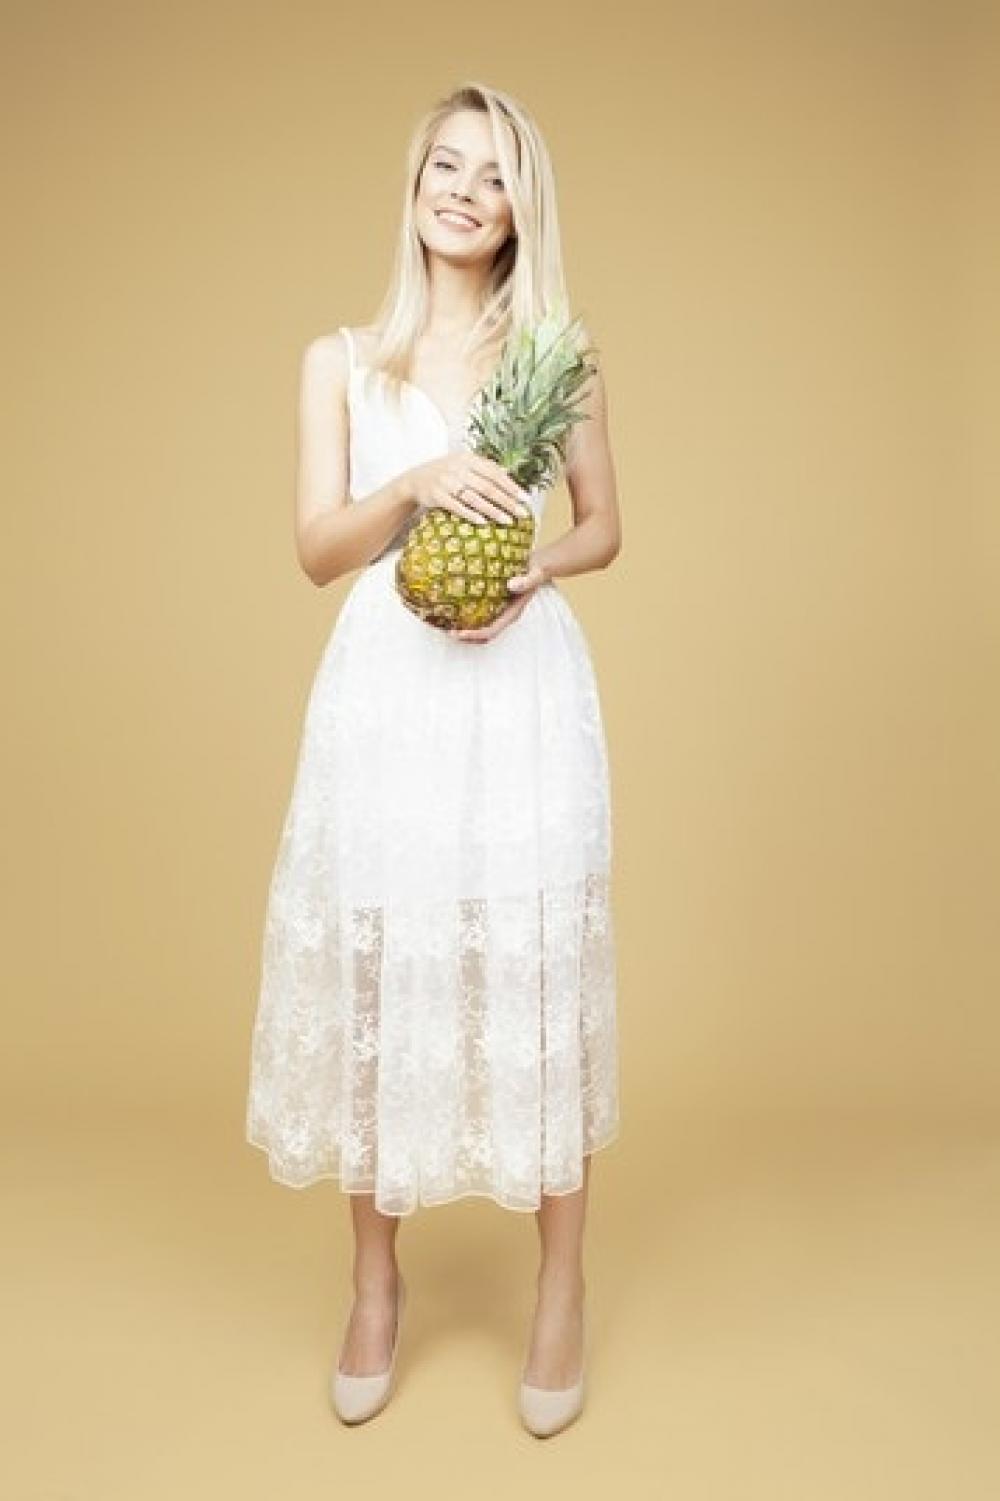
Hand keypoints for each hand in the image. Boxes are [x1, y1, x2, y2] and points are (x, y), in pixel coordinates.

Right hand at [409, 453, 531, 526]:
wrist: (415, 480)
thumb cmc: (446, 473)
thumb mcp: (463, 464)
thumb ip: (484, 468)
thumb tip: (508, 472)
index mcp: (468, 459)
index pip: (494, 472)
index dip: (511, 486)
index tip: (525, 498)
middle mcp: (458, 468)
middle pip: (487, 486)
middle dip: (507, 501)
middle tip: (522, 513)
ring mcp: (446, 482)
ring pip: (474, 497)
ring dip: (493, 510)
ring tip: (508, 521)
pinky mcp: (436, 496)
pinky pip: (456, 507)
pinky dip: (470, 514)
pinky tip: (483, 522)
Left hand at [452, 554, 549, 642]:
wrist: (535, 567)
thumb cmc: (535, 571)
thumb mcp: (534, 575)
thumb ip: (526, 581)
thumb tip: (510, 585)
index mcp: (512, 614)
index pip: (492, 631)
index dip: (475, 634)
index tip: (459, 633)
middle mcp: (504, 617)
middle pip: (484, 635)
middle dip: (467, 637)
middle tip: (448, 632)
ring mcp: (499, 612)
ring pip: (480, 628)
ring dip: (465, 630)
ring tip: (446, 625)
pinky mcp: (493, 605)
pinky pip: (479, 615)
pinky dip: (466, 617)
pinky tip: (453, 610)